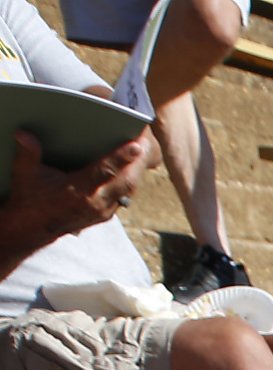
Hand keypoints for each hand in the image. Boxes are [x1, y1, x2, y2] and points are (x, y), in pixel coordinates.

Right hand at [0, 132, 149, 251]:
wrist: (33, 228)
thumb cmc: (29, 198)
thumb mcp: (24, 174)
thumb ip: (26, 153)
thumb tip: (23, 133)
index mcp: (78, 192)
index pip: (104, 172)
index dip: (121, 157)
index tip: (136, 144)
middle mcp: (96, 203)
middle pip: (126, 181)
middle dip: (139, 161)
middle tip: (146, 139)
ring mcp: (103, 210)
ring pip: (129, 189)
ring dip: (137, 169)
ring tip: (143, 148)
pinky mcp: (106, 214)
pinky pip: (124, 195)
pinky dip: (130, 179)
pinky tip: (133, 164)